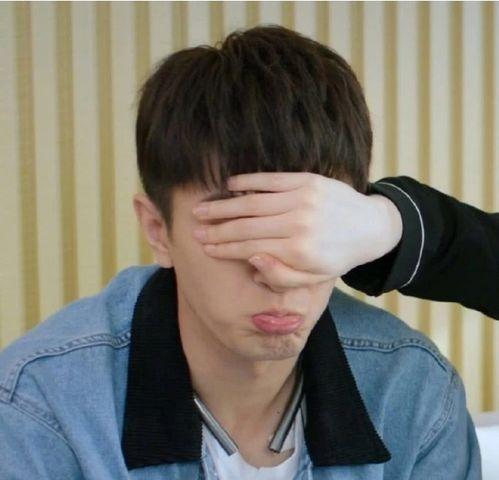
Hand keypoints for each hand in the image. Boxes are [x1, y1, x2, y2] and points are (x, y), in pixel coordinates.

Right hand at [192, 172, 401, 288]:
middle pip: (246, 226)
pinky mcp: (306, 180)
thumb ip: (281, 276)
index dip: (224, 249)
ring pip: (252, 203)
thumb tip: (251, 261)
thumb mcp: (313, 278)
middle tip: (194, 230)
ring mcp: (302, 198)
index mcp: (298, 251)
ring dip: (224, 206)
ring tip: (202, 209)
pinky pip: (270, 179)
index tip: (204, 248)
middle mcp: (298, 224)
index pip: (249, 249)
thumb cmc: (337, 256)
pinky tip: (228, 186)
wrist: (370, 227)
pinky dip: (247, 181)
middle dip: (217, 229)